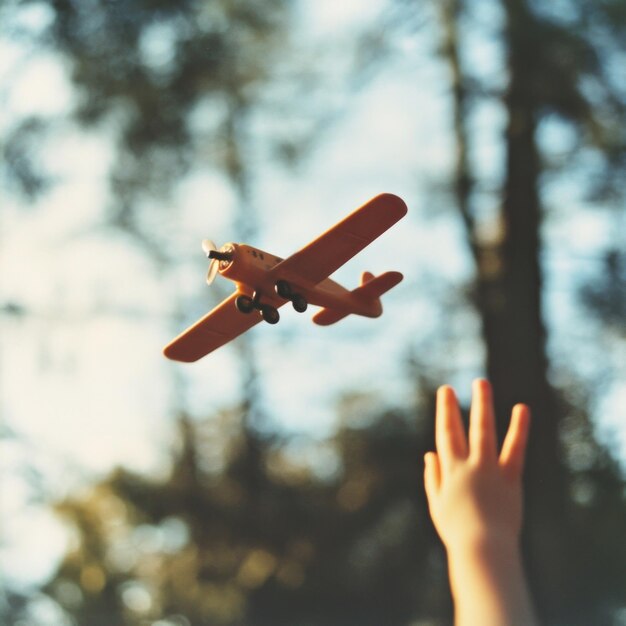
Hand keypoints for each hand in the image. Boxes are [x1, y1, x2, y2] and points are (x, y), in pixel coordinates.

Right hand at [424, 379, 530, 552]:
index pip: (445, 435)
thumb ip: (433, 478)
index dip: (445, 412)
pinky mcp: (510, 479)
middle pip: (459, 430)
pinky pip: (515, 449)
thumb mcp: (438, 505)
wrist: (483, 549)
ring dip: (482, 405)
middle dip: (454, 406)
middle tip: (452, 386)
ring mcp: (489, 470)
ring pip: (485, 431)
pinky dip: (519, 428)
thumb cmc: (458, 531)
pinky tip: (522, 408)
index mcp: (449, 472)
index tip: (446, 392)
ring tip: (481, 383)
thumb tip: (429, 454)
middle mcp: (467, 466)